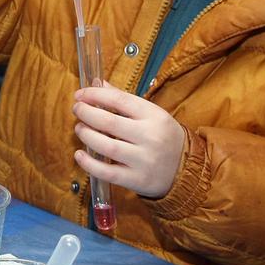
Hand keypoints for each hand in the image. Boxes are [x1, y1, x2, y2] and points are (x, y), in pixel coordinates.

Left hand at [72, 83, 185, 197]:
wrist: (187, 169)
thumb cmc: (163, 137)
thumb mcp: (151, 114)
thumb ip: (124, 100)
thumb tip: (97, 84)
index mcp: (154, 116)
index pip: (119, 100)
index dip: (95, 95)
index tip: (80, 94)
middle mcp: (150, 137)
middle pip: (109, 122)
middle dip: (87, 113)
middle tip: (77, 110)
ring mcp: (144, 160)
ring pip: (106, 146)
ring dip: (86, 135)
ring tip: (79, 128)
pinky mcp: (137, 180)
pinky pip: (107, 172)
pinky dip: (89, 164)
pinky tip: (80, 154)